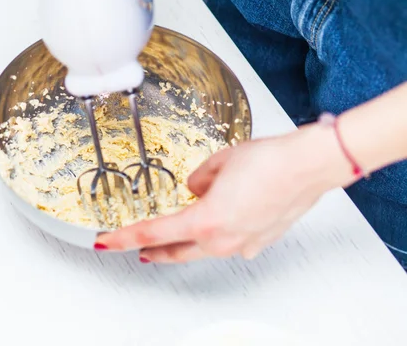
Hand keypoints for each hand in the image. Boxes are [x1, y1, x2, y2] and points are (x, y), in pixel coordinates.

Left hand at [95, 124, 355, 262]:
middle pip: (175, 251)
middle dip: (152, 251)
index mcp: (205, 221)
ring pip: (201, 252)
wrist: (308, 165)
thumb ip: (198, 179)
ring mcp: (242, 244)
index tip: (105, 243)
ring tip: (168, 244)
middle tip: (134, 250)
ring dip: (181, 247)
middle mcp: (222, 240)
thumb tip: (196, 189)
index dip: (123, 239)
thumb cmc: (269, 161)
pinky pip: (228, 244)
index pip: (151, 233)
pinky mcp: (259, 241)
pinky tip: (214, 228)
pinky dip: (213, 238)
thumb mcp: (219, 162)